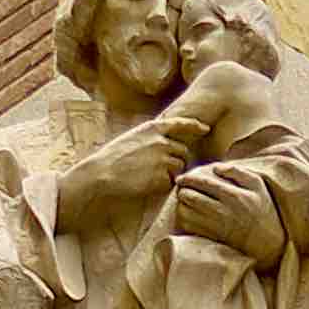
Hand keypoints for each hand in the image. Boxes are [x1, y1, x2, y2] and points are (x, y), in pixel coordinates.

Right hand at [55, 113, 201, 228]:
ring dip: (171, 173)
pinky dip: (164, 184)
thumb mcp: (132, 138)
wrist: (103, 173)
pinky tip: (147, 183)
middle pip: (183, 151)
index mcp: (152, 128)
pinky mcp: (164, 176)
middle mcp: (161, 141)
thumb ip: (150, 138)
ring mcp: (164, 158)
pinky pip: (172, 181)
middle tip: (158, 169)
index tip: (205, 128)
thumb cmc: (113, 158)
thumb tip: (166, 143)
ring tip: (148, 175)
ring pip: (179, 167)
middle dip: (177, 160)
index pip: (180, 124)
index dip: (194, 126)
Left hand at [171, 166, 287, 267]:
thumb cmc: (262, 209)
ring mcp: (219, 228)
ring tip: (184, 202)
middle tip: (181, 190)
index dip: (188, 179)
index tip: (181, 179)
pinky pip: (190, 228)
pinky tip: (189, 216)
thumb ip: (237, 171)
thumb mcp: (258, 185)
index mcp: (234, 196)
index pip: (203, 183)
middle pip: (191, 197)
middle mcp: (225, 212)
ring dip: (181, 206)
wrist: (270, 243)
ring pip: (187, 213)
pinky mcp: (214, 240)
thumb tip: (215, 167)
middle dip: (182, 191)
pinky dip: (184, 220)